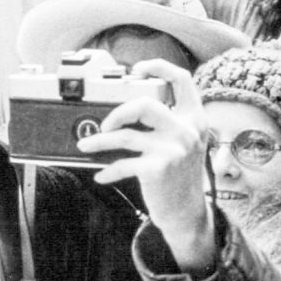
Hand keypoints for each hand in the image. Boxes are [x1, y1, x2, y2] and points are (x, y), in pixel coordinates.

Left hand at [76, 61, 214, 270]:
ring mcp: (173, 149)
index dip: (159, 67)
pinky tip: (102, 174)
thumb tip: (126, 107)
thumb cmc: (179, 177)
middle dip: (118, 112)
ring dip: (99, 142)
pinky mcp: (158, 168)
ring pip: (125, 135)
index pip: (183, 80)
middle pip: (145, 104)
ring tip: (85, 146)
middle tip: (106, 124)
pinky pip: (122, 163)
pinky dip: (108, 170)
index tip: (138, 70)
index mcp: (195, 119)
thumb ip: (168, 123)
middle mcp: (187, 131)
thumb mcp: (185, 144)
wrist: (187, 213)